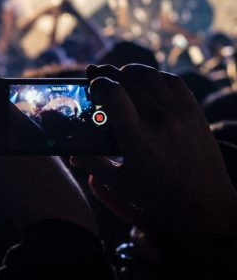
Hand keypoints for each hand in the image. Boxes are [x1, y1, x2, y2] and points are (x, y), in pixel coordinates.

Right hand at [72, 64, 236, 249]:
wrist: (207, 208)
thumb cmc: (159, 198)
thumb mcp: (120, 182)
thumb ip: (93, 164)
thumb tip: (72, 155)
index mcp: (137, 137)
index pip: (112, 92)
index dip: (98, 82)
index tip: (92, 84)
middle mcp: (159, 119)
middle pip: (128, 79)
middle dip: (108, 73)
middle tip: (96, 73)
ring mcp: (180, 113)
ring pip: (150, 76)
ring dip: (131, 71)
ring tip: (120, 74)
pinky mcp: (195, 113)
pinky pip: (173, 82)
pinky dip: (156, 76)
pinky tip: (148, 81)